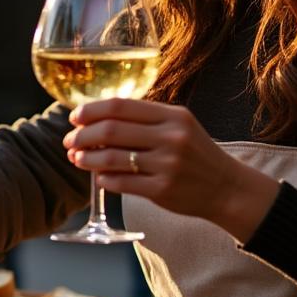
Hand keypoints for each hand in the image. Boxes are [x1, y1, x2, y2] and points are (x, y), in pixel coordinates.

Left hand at [66, 98, 279, 241]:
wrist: (227, 188)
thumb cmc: (195, 154)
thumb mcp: (178, 126)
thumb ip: (144, 120)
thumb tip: (95, 119)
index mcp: (173, 116)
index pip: (120, 106)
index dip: (91, 111)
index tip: (75, 117)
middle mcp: (171, 137)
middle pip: (111, 130)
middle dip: (82, 135)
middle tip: (69, 141)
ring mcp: (167, 164)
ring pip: (112, 157)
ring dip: (87, 158)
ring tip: (77, 158)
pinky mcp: (163, 190)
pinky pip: (121, 182)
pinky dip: (103, 179)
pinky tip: (98, 177)